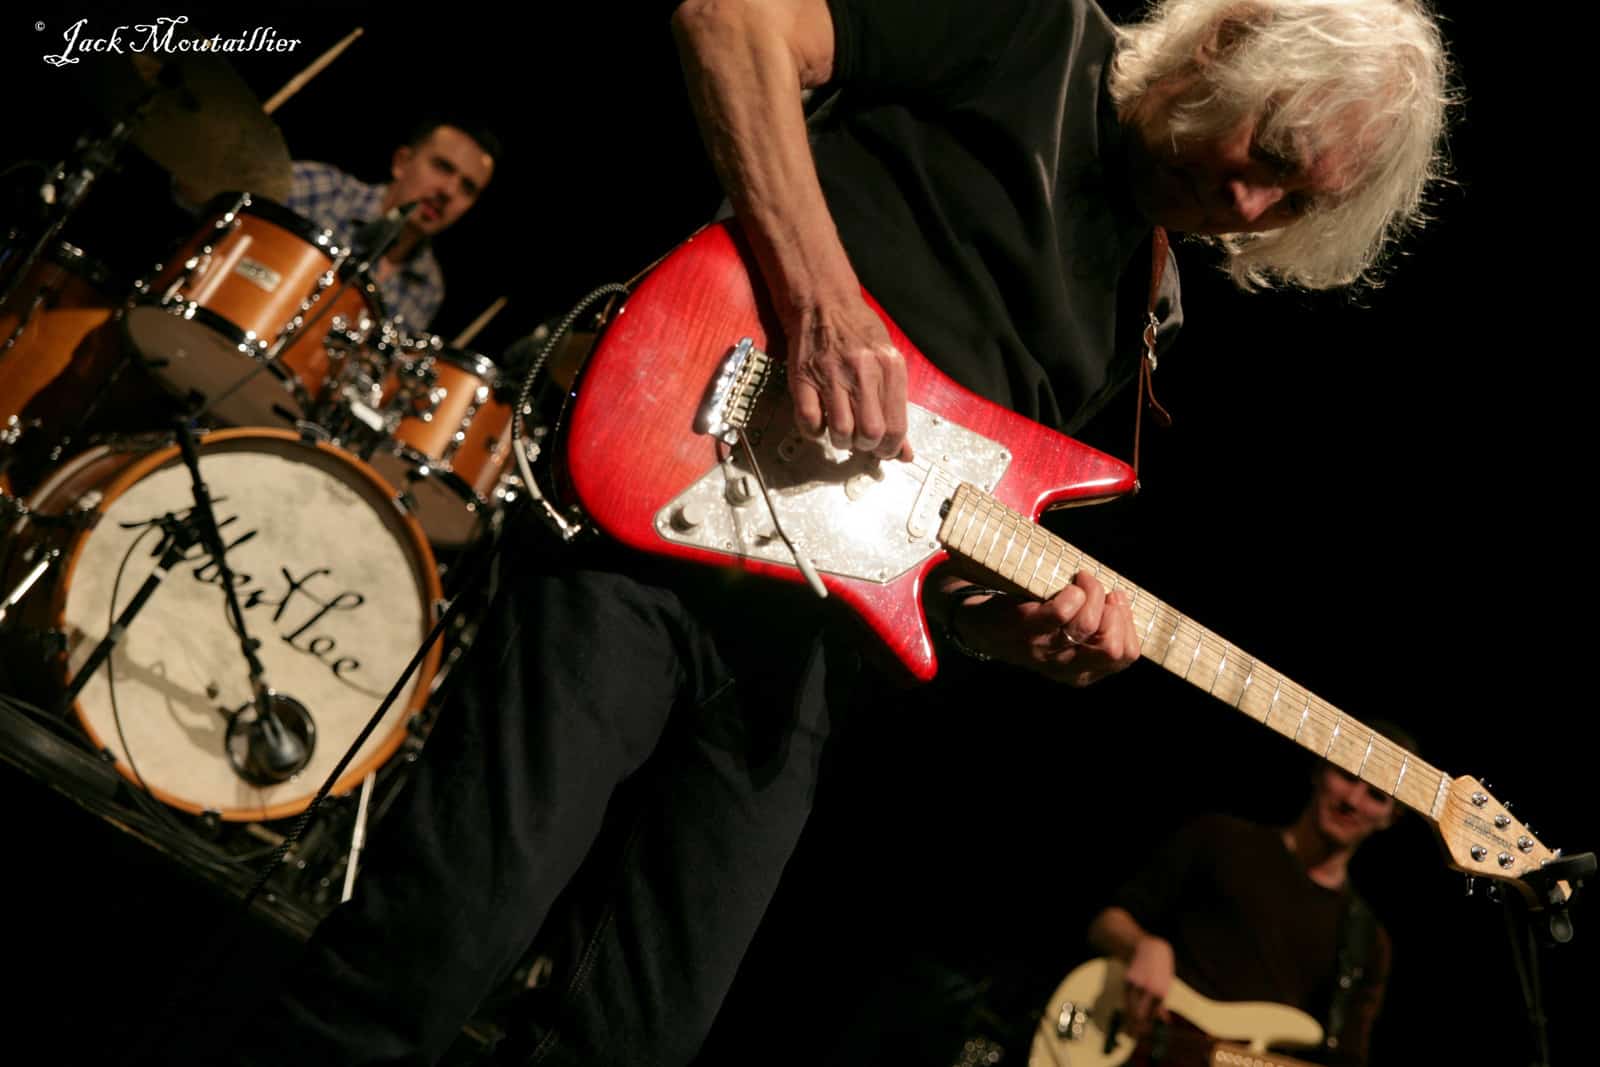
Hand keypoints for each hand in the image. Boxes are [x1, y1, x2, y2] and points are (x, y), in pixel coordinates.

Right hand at [785, 295, 912, 461]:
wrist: (824, 301)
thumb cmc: (858, 332)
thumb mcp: (887, 361)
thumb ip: (897, 407)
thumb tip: (904, 452)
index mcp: (889, 366)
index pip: (896, 425)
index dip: (890, 448)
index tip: (883, 451)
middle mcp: (863, 370)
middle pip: (870, 432)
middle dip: (867, 447)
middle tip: (862, 442)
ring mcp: (830, 374)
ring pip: (841, 431)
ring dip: (841, 441)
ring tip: (842, 433)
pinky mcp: (803, 378)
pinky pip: (809, 420)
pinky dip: (814, 431)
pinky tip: (820, 424)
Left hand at [948, 573, 1140, 685]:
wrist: (976, 620)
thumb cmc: (1029, 620)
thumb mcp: (1065, 633)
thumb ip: (1093, 628)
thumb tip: (1120, 601)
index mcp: (1080, 671)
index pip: (1124, 656)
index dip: (1128, 625)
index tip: (1116, 601)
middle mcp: (1063, 666)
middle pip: (1110, 647)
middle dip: (1115, 611)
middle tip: (1102, 590)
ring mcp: (1042, 650)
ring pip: (1088, 625)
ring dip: (1093, 593)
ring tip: (1082, 579)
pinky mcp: (1023, 630)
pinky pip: (1061, 612)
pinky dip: (1072, 593)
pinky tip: (1069, 584)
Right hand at [1123, 935, 1174, 1037]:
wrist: (1150, 949)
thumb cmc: (1161, 970)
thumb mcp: (1166, 986)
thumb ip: (1162, 1004)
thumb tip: (1163, 1021)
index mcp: (1161, 993)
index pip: (1152, 1017)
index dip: (1147, 1028)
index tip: (1144, 1035)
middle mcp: (1149, 990)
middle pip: (1140, 1015)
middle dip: (1136, 1028)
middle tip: (1133, 1037)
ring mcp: (1137, 985)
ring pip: (1130, 1009)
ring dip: (1129, 1022)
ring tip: (1129, 1031)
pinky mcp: (1127, 980)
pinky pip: (1126, 999)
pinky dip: (1127, 1009)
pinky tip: (1127, 1014)